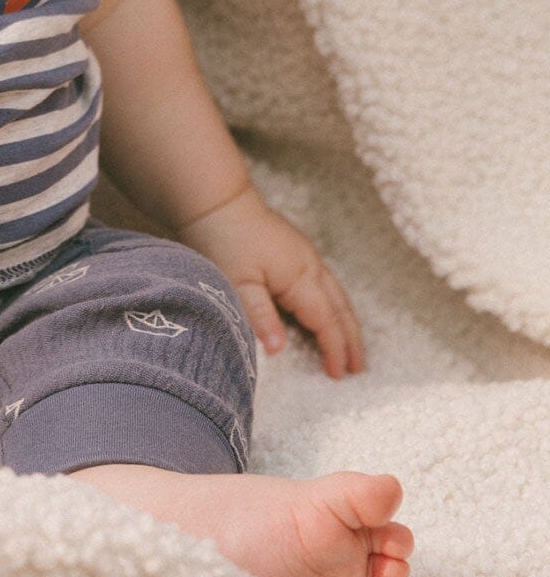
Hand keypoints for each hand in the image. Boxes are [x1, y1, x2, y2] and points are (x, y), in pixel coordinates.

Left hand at [172, 184, 365, 378]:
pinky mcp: (296, 250)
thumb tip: (279, 350)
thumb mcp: (237, 283)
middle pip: (340, 309)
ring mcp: (306, 256)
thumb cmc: (225, 241)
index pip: (325, 321)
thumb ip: (260, 316)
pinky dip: (334, 306)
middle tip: (358, 370)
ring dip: (347, 323)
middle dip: (351, 340)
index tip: (338, 375)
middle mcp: (310, 266)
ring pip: (336, 295)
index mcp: (300, 277)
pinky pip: (325, 284)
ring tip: (352, 349)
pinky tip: (330, 314)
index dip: (333, 349)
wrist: (218, 200)